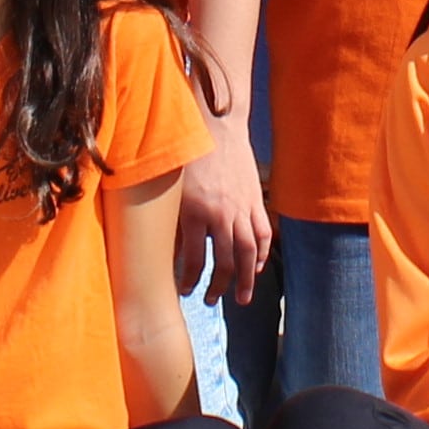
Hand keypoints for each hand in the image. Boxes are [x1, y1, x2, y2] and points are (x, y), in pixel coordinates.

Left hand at [172, 130, 273, 302]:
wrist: (218, 126)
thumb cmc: (188, 155)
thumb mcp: (172, 188)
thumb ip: (170, 219)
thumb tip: (165, 249)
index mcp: (195, 212)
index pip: (194, 259)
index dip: (189, 280)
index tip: (185, 291)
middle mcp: (221, 214)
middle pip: (224, 262)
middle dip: (217, 287)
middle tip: (210, 301)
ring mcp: (241, 208)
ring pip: (248, 253)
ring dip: (245, 279)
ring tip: (241, 298)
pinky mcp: (255, 200)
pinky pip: (263, 233)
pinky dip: (262, 253)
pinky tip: (256, 267)